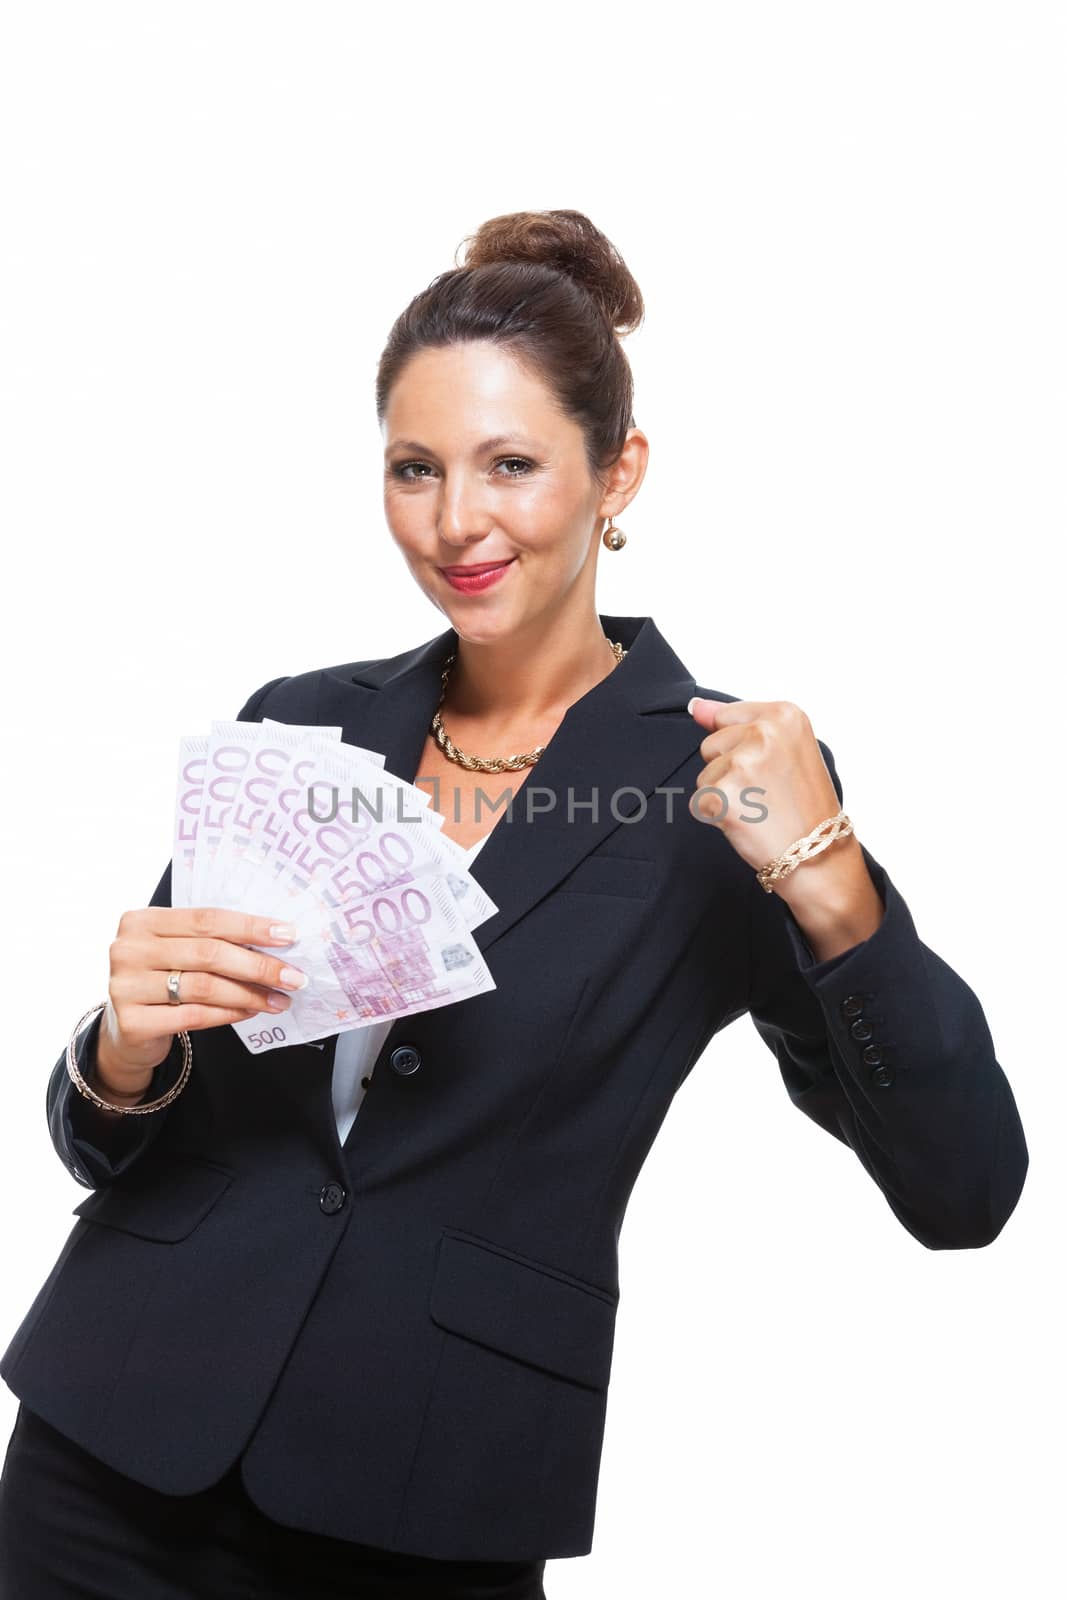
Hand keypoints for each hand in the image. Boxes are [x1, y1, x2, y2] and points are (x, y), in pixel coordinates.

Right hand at [93, 908, 306, 1101]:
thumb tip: (276, 941)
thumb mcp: (177, 950)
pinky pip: (195, 1016)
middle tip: (294, 977)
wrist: (127, 1030)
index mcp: (142, 921)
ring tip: (279, 999)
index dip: (251, 927)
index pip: (207, 919)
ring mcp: (126, 987)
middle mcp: (128, 950)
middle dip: (259, 965)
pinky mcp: (133, 1022)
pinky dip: (230, 1013)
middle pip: (209, 953)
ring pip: (205, 986)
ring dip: (250, 993)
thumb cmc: (162, 980)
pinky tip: (251, 1011)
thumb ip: (211, 940)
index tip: (289, 935)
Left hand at [688, 697, 883, 959]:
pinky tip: (748, 824)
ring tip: (760, 809)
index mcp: (785, 715)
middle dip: (728, 771)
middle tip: (767, 793)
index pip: (725, 717)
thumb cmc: (804, 805)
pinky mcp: (721, 795)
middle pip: (710, 745)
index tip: (772, 770)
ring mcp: (742, 764)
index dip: (742, 749)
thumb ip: (734, 721)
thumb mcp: (784, 748)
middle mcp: (764, 733)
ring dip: (723, 795)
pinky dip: (716, 818)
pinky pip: (698, 802)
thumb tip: (695, 706)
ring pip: (703, 775)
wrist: (819, 856)